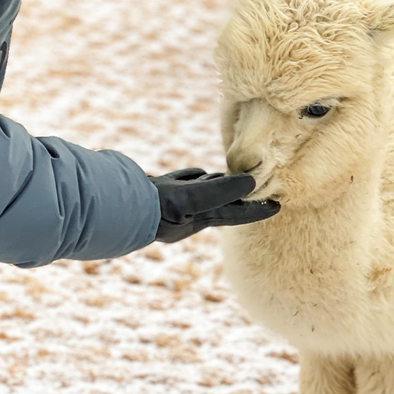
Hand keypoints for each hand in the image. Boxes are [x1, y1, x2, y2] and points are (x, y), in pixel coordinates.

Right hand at [150, 168, 279, 243]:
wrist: (115, 207)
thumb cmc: (156, 207)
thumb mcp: (194, 199)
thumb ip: (222, 191)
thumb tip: (252, 183)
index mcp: (199, 220)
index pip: (236, 215)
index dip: (257, 210)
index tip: (279, 206)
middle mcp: (188, 215)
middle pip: (221, 205)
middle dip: (239, 198)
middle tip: (258, 189)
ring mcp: (172, 204)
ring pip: (201, 194)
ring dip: (217, 187)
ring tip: (232, 179)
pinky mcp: (158, 193)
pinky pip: (181, 185)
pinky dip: (193, 178)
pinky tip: (197, 174)